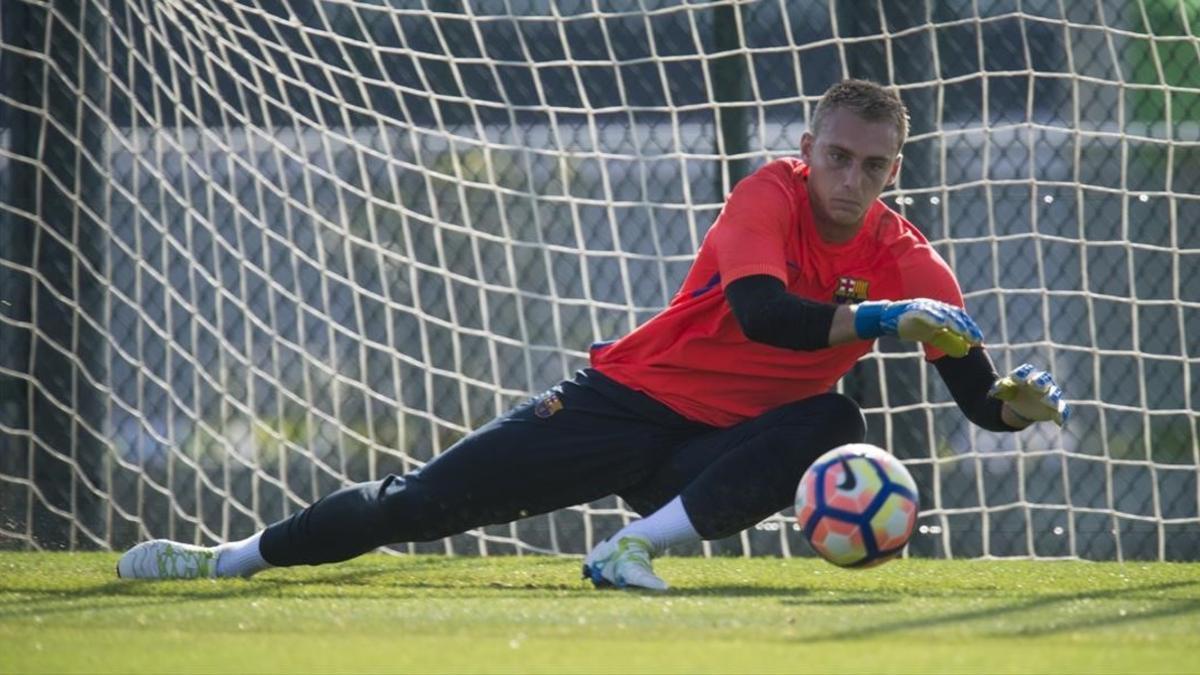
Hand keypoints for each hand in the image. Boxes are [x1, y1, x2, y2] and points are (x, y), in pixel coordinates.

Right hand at [853, 299, 983, 357]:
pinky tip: (941, 324)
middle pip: (955, 315)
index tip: (979, 340)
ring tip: (963, 331)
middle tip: (974, 338)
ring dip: (953, 322)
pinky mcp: (912, 309)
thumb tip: (964, 352)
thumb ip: (947, 341)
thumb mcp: (932, 336)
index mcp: (942, 312)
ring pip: (942, 313)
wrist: (888, 320)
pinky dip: (933, 317)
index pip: (960, 318)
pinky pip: (924, 313)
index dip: (970, 328)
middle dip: (965, 327)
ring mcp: (924, 307)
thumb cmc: (912, 327)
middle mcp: (936, 307)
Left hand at [988, 363, 1069, 426]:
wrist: (1018, 407)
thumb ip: (999, 387)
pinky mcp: (1054, 408)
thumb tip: (994, 387)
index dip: (1021, 374)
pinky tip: (1060, 421)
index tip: (1014, 378)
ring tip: (1046, 400)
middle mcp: (1041, 384)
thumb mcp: (1002, 390)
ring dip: (1051, 397)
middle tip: (1033, 384)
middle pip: (1043, 379)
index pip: (1026, 372)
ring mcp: (1049, 395)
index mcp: (1026, 376)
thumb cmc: (1011, 393)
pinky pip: (1062, 410)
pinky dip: (1062, 415)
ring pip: (1054, 393)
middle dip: (1039, 381)